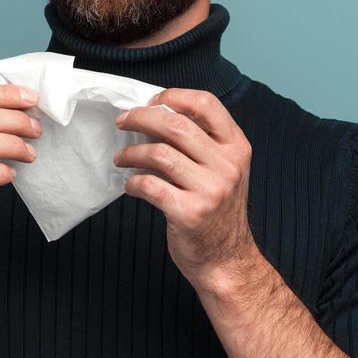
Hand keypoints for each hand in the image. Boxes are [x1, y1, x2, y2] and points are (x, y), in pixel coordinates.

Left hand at [112, 88, 257, 286]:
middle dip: (141, 118)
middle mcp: (227, 166)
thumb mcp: (225, 171)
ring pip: (158, 153)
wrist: (226, 261)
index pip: (206, 103)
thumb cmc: (218, 213)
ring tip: (121, 159)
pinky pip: (150, 186)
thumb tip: (155, 116)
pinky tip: (131, 186)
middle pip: (175, 124)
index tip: (151, 102)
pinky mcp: (189, 213)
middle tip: (122, 122)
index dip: (173, 96)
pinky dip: (133, 183)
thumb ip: (202, 144)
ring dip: (131, 153)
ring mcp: (210, 190)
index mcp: (237, 147)